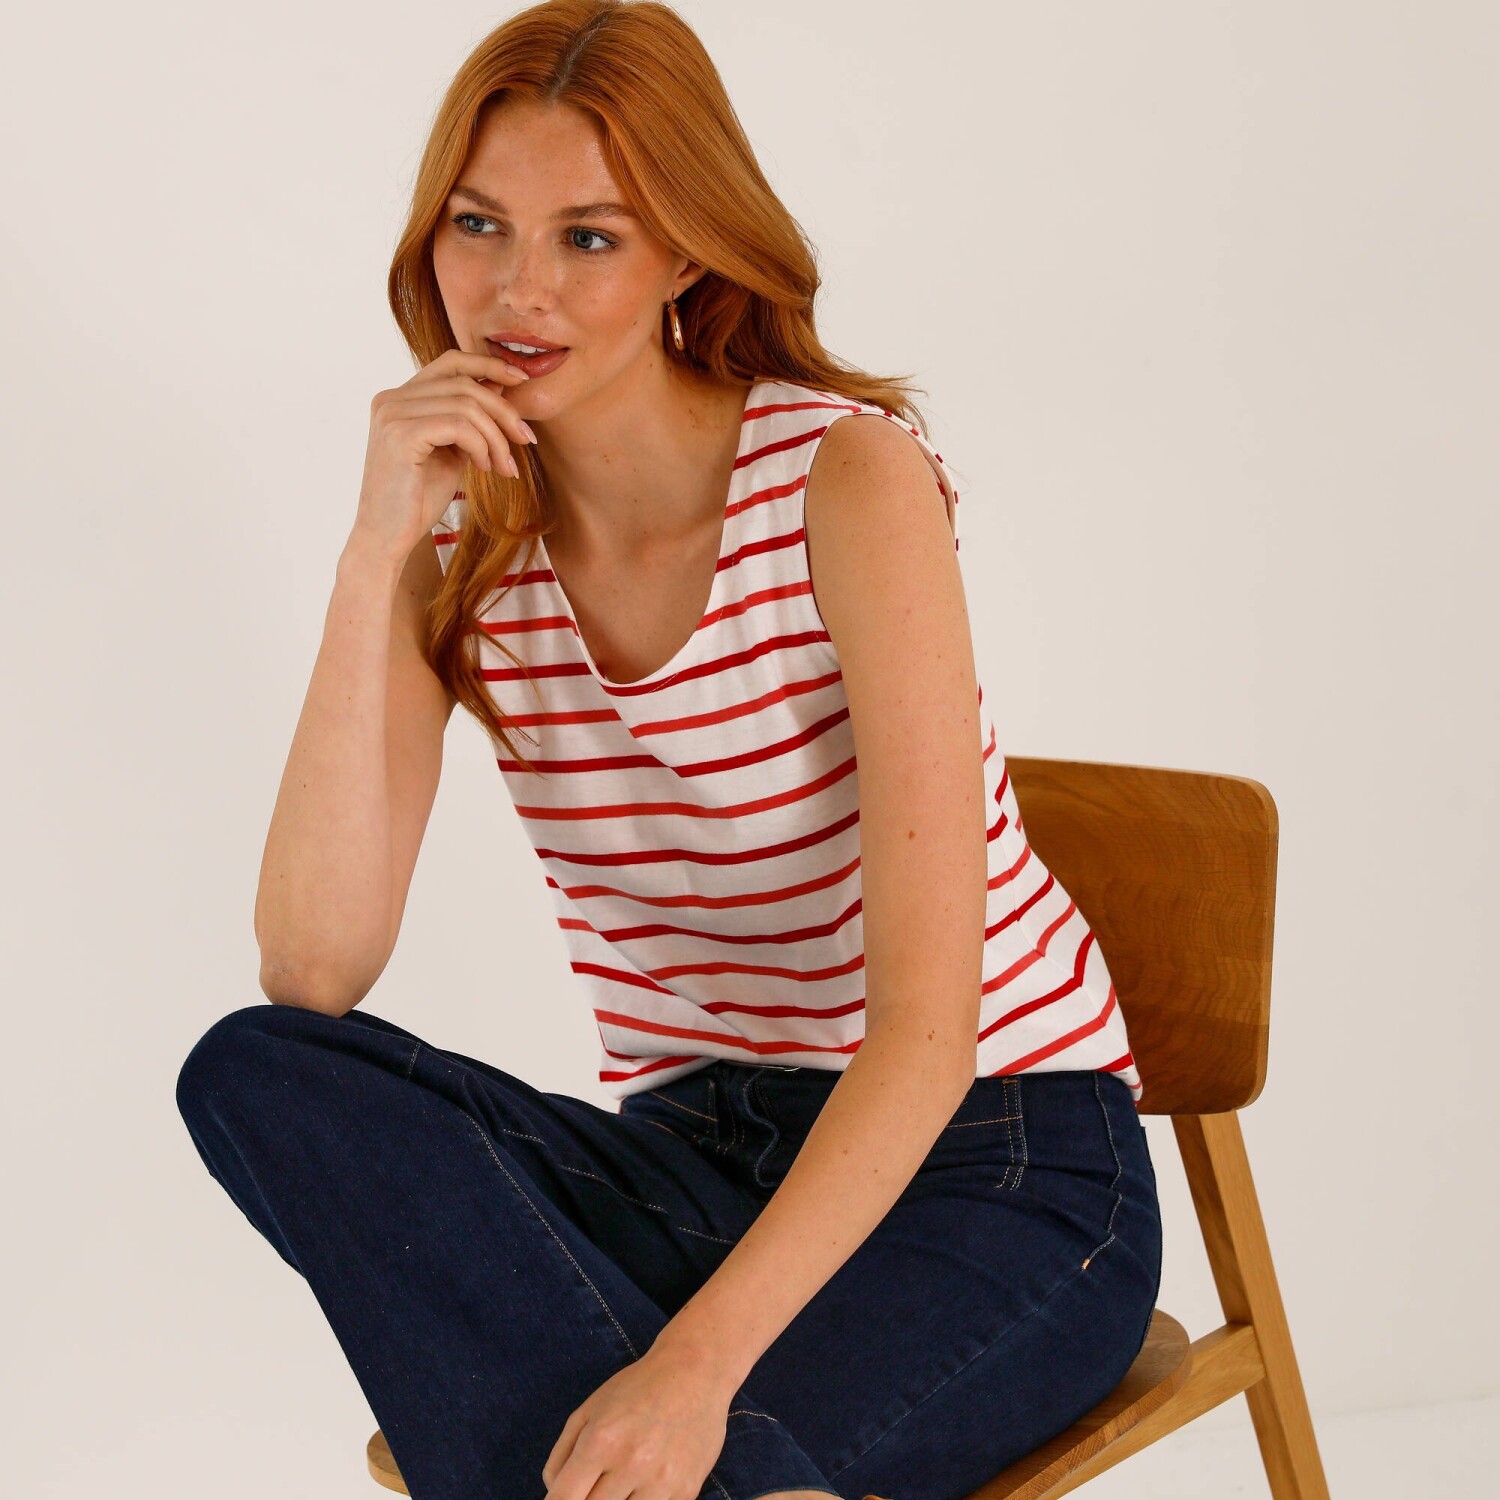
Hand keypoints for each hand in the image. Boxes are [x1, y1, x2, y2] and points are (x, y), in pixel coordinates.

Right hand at [352, 347, 534, 564]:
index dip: (489, 365)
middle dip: (504, 411)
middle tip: (526, 440)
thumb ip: (469, 419)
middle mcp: (391, 398)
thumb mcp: (452, 451)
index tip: (522, 381)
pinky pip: (459, 426)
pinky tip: (484, 469)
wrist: (387, 538)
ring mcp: (392, 414)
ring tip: (503, 466)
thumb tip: (501, 386)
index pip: (450, 362)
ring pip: (467, 405)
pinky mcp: (400, 435)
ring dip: (496, 437)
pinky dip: (481, 446)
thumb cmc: (418, 499)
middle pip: (465, 383)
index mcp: (400, 398)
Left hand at [541, 1346, 734, 1499]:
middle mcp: (631, 1464)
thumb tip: (554, 1492)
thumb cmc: (638, 1387)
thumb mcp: (590, 1409)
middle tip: (598, 1481)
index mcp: (601, 1440)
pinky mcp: (685, 1492)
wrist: (696, 1371)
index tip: (563, 1499)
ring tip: (622, 1482)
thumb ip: (562, 1455)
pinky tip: (646, 1483)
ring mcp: (661, 1482)